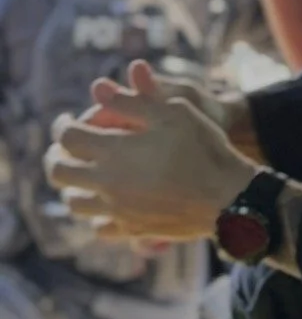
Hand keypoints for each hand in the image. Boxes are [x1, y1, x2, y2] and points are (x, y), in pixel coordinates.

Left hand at [44, 63, 258, 240]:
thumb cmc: (203, 147)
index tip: (67, 120)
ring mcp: (117, 210)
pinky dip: (96, 214)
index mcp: (113, 151)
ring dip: (72, 186)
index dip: (62, 125)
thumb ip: (132, 100)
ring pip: (73, 203)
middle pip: (59, 172)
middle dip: (57, 156)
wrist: (228, 196)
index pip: (67, 137)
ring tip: (83, 175)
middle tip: (65, 148)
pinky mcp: (132, 230)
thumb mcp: (174, 110)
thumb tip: (98, 88)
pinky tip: (107, 204)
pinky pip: (99, 227)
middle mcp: (107, 183)